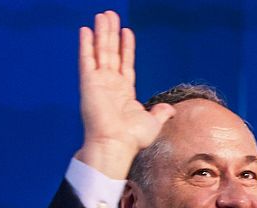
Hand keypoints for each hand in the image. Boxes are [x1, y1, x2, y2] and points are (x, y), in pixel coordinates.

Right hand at [74, 10, 173, 177]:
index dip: (126, 47)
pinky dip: (86, 44)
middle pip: (111, 52)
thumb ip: (160, 112)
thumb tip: (170, 109)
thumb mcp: (152, 122)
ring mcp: (98, 82)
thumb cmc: (132, 138)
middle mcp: (110, 84)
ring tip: (102, 15)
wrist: (116, 144)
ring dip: (101, 33)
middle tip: (110, 15)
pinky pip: (87, 59)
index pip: (125, 63)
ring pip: (100, 51)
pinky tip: (86, 30)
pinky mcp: (89, 82)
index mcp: (124, 92)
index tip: (126, 31)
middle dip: (110, 33)